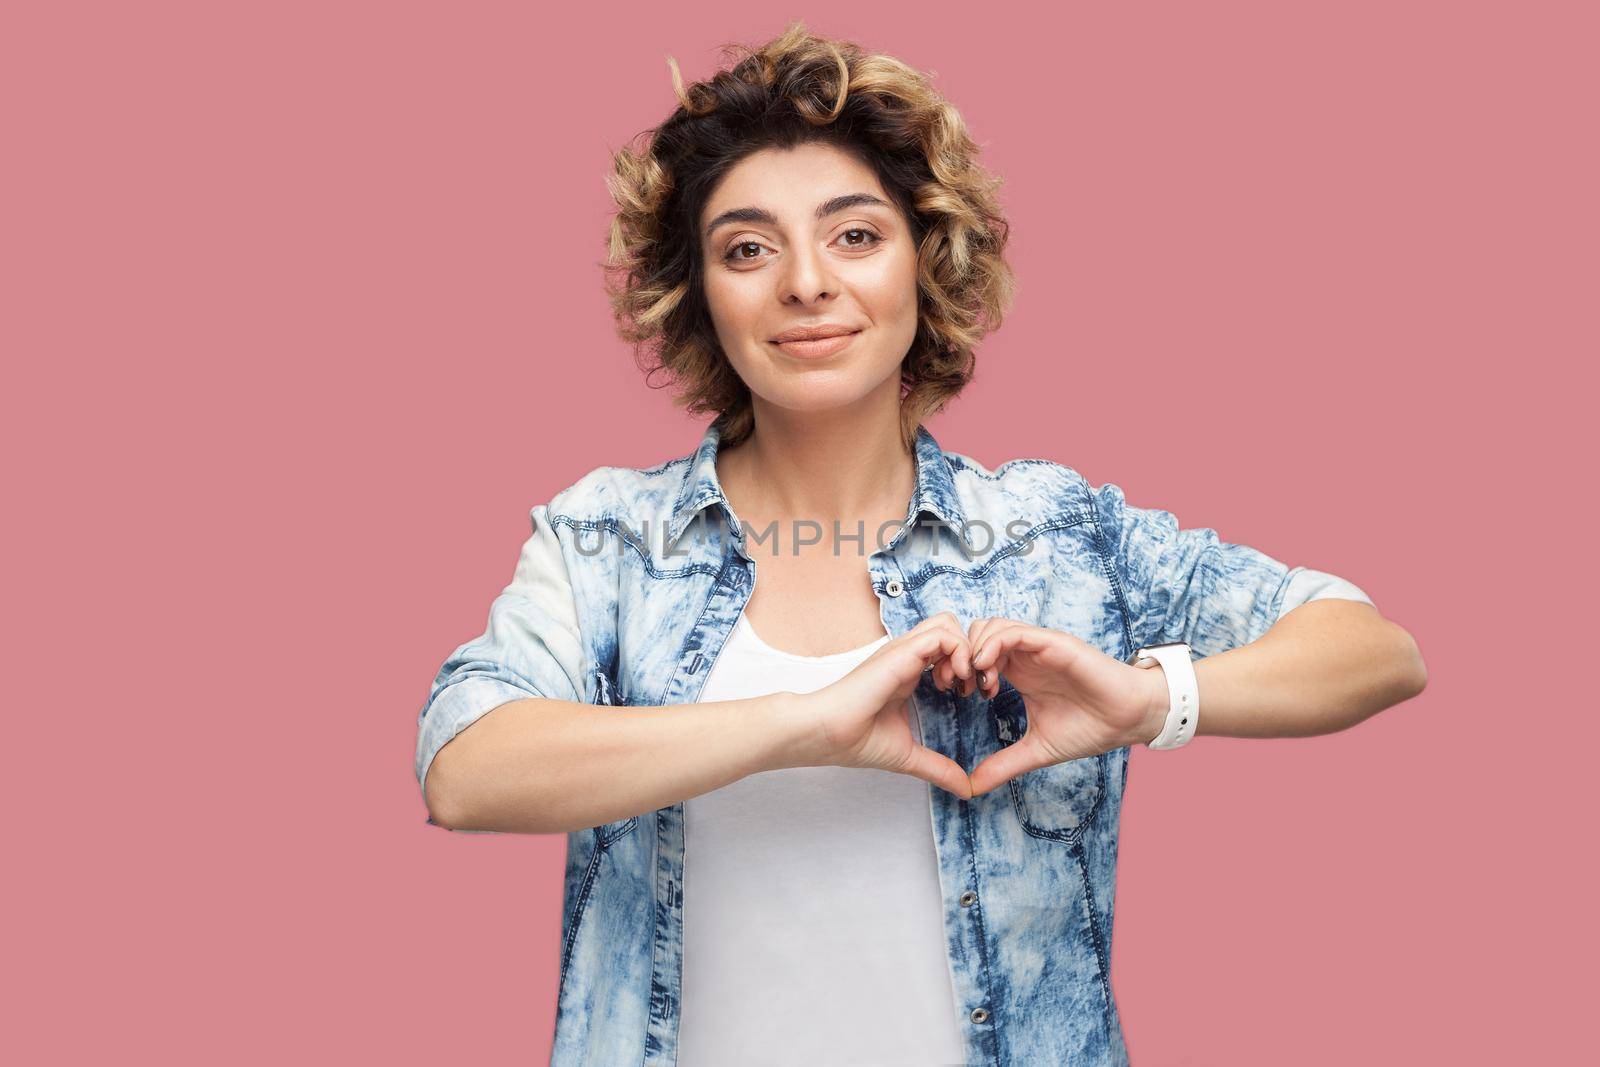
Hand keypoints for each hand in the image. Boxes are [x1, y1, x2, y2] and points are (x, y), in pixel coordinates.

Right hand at [787, 612, 976, 798]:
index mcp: (908, 671)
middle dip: (972, 652)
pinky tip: (953, 681)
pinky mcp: (900, 653)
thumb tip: (965, 790)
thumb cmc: (856, 741)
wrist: (827, 735)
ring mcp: (903, 651)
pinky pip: (941, 635)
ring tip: (961, 682)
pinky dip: (958, 652)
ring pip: (948, 623)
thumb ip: (938, 767)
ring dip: (966, 650)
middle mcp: (907, 656)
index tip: (967, 695)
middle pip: (950, 627)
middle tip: (969, 685)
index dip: (966, 666)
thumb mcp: (908, 755)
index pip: (946, 647)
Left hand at [961, 618, 1167, 797]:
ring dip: (974, 650)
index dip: (959, 671)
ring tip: (977, 683)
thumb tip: (971, 788)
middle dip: (959, 657)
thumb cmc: (1089, 728)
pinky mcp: (1052, 643)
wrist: (1128, 720)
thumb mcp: (1036, 749)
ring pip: (989, 626)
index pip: (975, 654)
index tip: (958, 696)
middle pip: (975, 633)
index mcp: (1018, 673)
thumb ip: (1003, 764)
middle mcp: (1025, 655)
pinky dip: (992, 645)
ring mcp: (1037, 646)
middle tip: (961, 687)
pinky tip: (988, 673)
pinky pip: (1013, 631)